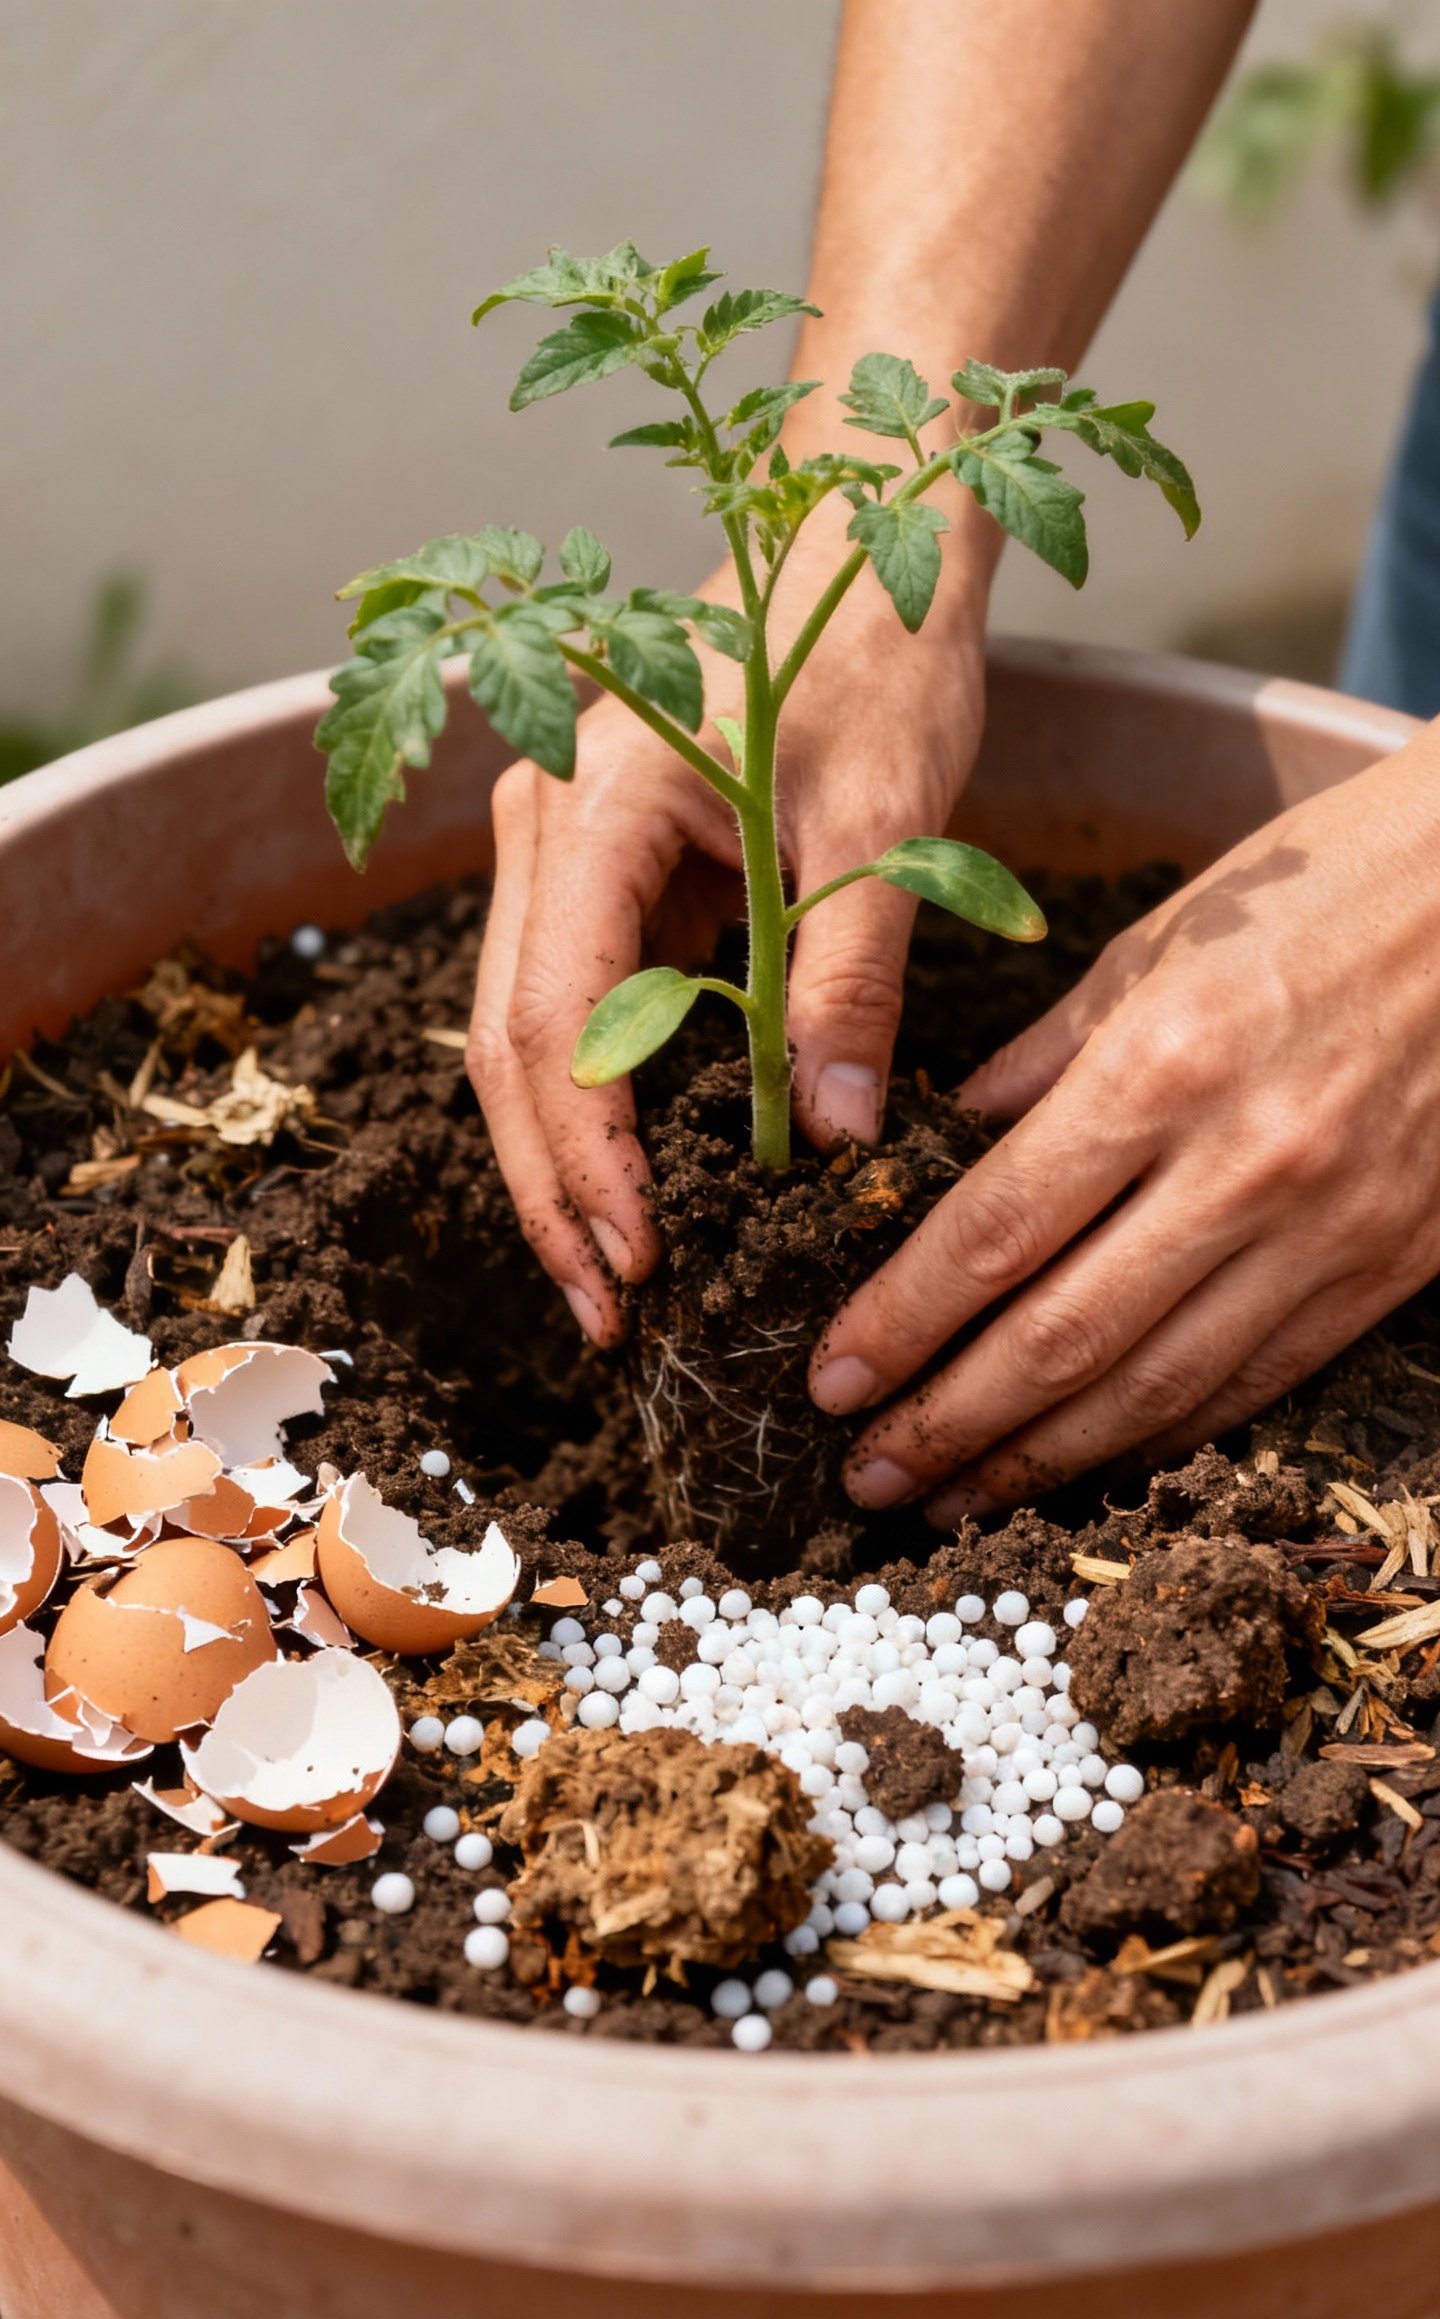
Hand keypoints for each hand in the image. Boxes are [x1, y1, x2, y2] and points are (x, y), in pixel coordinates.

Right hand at [466, 519, 991, 1344]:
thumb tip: (834, 1134)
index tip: (642, 1261)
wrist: (857, 547)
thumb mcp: (887, 822)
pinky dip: (592, 1108)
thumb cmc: (875, 654)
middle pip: (507, 1044)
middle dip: (555, 1193)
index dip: (588, 1156)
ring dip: (559, 1166)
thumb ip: (852, 973)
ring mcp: (556, 847)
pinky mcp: (595, 873)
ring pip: (519, 1038)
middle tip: (610, 1320)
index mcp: (597, 800)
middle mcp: (543, 822)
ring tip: (611, 1283)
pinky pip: (569, 1010)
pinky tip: (632, 1192)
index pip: (554, 1015)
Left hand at [809, 730, 1439, 1519]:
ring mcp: (1327, 1231)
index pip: (997, 1233)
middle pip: (1062, 1337)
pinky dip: (1158, 1438)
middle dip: (948, 1422)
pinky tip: (1085, 1467)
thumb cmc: (1323, 891)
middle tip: (866, 1475)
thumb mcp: (1155, 948)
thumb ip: (1037, 1067)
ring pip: (1155, 1388)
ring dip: (1039, 1461)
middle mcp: (1244, 1167)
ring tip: (951, 1502)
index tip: (831, 1378)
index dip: (903, 1322)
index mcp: (1164, 1067)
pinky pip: (1252, 1383)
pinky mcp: (1388, 1267)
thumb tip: (928, 1156)